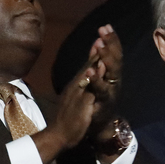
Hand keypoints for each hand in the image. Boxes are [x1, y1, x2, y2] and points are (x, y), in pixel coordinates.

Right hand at [31, 29, 121, 162]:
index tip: (104, 32)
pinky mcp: (79, 104)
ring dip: (94, 58)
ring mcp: (78, 93)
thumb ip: (83, 83)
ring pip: (88, 73)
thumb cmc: (70, 116)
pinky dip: (90, 79)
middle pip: (91, 62)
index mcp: (80, 83)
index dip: (99, 47)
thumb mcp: (79, 97)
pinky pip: (86, 90)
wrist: (59, 134)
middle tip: (105, 29)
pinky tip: (93, 70)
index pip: (91, 61)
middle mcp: (78, 85)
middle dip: (99, 46)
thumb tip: (89, 69)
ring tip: (101, 43)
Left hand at [86, 24, 122, 135]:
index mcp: (111, 74)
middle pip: (115, 60)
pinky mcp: (103, 103)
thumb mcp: (94, 76)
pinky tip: (91, 70)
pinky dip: (97, 80)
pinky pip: (101, 90)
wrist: (94, 125)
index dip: (111, 40)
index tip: (106, 26)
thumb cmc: (95, 100)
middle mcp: (114, 82)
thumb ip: (96, 60)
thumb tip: (97, 40)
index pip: (113, 54)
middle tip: (105, 31)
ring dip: (106, 59)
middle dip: (111, 45)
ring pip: (111, 74)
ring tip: (101, 46)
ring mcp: (110, 92)